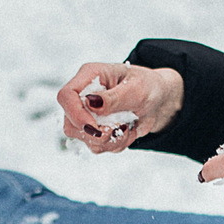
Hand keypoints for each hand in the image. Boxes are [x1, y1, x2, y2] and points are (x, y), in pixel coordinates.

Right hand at [58, 61, 182, 152]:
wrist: (158, 100)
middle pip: (70, 123)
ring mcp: (88, 115)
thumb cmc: (147, 86)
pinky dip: (116, 144)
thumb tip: (91, 102)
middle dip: (96, 133)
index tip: (95, 127)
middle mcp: (83, 96)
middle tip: (120, 127)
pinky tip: (127, 131)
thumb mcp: (137, 88)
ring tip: (128, 127)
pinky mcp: (95, 130)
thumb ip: (114, 97)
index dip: (75, 114)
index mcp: (89, 77)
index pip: (66, 96)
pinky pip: (98, 146)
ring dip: (110, 140)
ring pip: (84, 139)